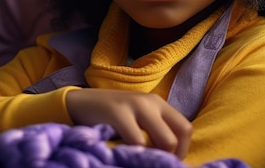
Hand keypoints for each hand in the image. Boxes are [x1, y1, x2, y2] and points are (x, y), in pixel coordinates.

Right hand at [66, 89, 192, 158]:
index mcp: (158, 103)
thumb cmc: (110, 117)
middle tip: (153, 164)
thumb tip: (170, 157)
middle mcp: (151, 102)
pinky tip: (125, 156)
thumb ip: (153, 130)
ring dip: (155, 158)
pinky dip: (136, 155)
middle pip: (178, 137)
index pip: (185, 129)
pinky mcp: (118, 112)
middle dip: (169, 157)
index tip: (165, 162)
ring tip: (140, 161)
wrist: (79, 103)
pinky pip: (138, 142)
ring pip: (166, 141)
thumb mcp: (137, 119)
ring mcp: (135, 105)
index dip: (181, 151)